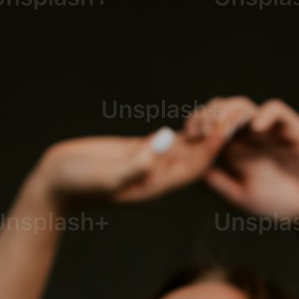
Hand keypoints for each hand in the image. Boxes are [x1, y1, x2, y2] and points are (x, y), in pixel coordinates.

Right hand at [29, 102, 257, 209]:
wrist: (55, 186)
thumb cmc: (77, 182)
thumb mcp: (106, 173)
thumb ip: (135, 162)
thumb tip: (164, 141)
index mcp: (154, 184)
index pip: (194, 166)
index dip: (216, 146)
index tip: (234, 126)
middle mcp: (157, 177)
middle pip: (197, 158)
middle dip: (219, 138)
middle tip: (242, 114)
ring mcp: (149, 166)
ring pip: (186, 149)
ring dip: (207, 133)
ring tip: (229, 112)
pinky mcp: (138, 153)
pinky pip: (169, 142)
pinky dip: (186, 131)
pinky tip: (200, 117)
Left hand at [198, 98, 298, 221]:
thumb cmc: (278, 205)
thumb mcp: (240, 198)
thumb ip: (217, 183)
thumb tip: (189, 170)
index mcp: (234, 150)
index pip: (208, 127)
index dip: (196, 127)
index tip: (189, 137)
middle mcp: (248, 135)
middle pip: (221, 110)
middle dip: (208, 117)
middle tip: (202, 131)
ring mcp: (268, 129)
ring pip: (243, 106)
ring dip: (229, 114)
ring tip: (223, 130)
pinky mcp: (290, 127)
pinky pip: (275, 110)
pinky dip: (264, 114)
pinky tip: (255, 129)